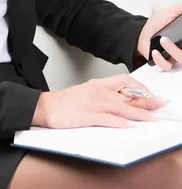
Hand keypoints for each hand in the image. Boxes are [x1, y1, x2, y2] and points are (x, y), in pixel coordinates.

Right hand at [32, 73, 166, 129]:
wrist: (46, 106)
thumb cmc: (65, 102)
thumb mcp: (86, 93)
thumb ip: (103, 95)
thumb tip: (122, 101)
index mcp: (97, 84)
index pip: (123, 81)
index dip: (140, 88)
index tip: (151, 95)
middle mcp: (97, 91)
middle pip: (126, 94)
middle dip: (146, 100)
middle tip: (160, 104)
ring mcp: (92, 103)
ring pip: (121, 106)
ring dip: (139, 112)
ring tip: (151, 117)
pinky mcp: (87, 115)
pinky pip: (107, 118)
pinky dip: (120, 121)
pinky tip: (129, 124)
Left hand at [137, 4, 181, 68]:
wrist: (142, 32)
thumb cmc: (156, 24)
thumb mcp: (169, 13)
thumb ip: (179, 9)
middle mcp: (181, 48)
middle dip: (181, 49)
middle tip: (180, 39)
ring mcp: (174, 55)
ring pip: (181, 59)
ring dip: (173, 51)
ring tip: (163, 40)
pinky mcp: (164, 61)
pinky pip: (166, 65)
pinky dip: (161, 60)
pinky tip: (155, 52)